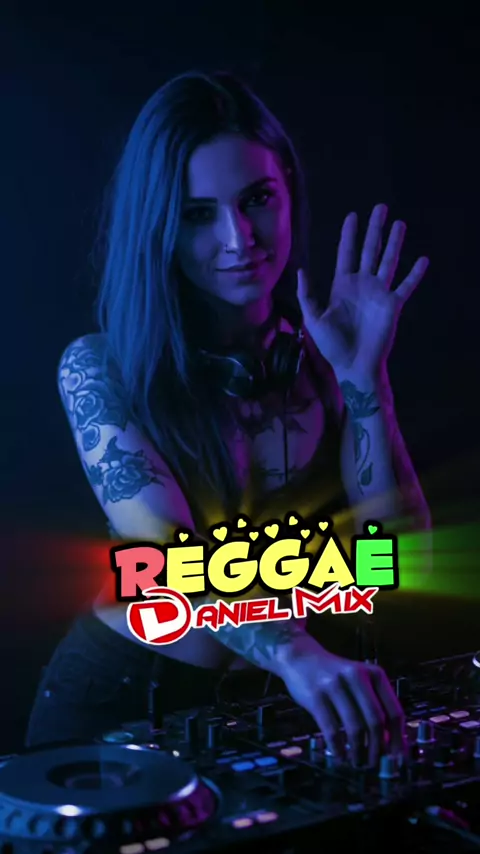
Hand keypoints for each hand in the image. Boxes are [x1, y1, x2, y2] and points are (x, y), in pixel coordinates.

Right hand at [279, 635, 404, 766]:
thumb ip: (374, 703)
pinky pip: (331, 729)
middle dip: (378, 748)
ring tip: (358, 762)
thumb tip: (390, 742)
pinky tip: (340, 756)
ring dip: (359, 751)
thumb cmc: (334, 673)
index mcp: (374, 674)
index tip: (398, 758)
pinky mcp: (316, 696)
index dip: (398, 739)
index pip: (394, 711)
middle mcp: (357, 677)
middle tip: (375, 763)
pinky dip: (338, 748)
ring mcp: (335, 686)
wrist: (300, 656)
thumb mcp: (359, 680)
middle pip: (376, 721)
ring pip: (355, 727)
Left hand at [297, 203, 429, 376]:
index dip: (349, 235)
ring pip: (388, 261)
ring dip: (395, 243)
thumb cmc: (332, 345)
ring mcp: (378, 293)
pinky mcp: (392, 305)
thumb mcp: (313, 319)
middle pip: (369, 250)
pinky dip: (415, 274)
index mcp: (342, 286)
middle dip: (374, 229)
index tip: (352, 215)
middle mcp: (362, 285)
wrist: (353, 365)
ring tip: (400, 223)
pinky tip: (423, 259)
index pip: (346, 253)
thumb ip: (307, 295)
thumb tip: (301, 270)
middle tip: (380, 207)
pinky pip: (405, 286)